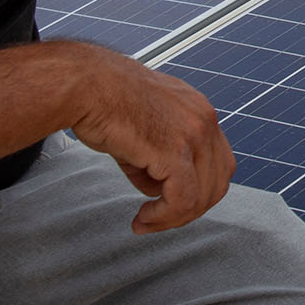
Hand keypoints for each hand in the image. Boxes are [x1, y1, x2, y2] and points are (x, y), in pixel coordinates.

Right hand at [66, 44, 236, 234]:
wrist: (86, 84)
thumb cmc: (103, 98)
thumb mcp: (143, 126)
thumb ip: (157, 157)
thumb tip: (155, 188)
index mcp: (199, 110)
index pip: (218, 161)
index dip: (199, 190)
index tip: (173, 203)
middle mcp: (203, 119)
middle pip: (217, 181)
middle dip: (191, 208)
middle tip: (161, 219)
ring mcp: (193, 134)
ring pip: (202, 195)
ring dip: (174, 217)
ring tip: (147, 220)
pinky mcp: (174, 150)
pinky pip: (183, 200)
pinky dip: (165, 217)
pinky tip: (144, 218)